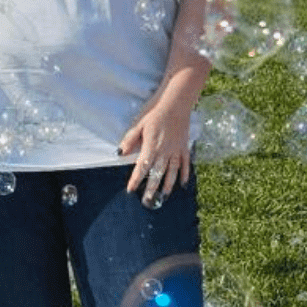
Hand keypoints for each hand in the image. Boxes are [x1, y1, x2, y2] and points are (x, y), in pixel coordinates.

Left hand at [116, 88, 192, 208]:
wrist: (176, 104)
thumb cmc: (156, 113)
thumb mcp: (139, 125)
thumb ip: (130, 140)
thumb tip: (120, 153)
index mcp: (152, 146)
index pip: (142, 167)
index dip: (136, 179)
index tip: (131, 189)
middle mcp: (165, 152)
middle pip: (157, 174)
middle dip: (151, 189)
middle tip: (147, 201)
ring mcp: (176, 151)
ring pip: (172, 173)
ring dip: (167, 186)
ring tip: (163, 197)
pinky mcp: (184, 148)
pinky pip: (185, 164)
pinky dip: (184, 174)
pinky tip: (182, 184)